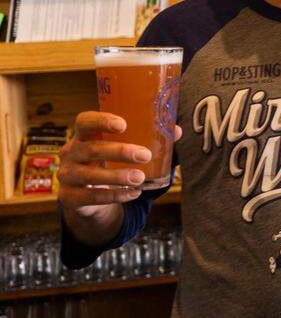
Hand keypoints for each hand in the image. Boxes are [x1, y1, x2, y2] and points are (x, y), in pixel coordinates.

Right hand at [58, 111, 181, 216]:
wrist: (86, 194)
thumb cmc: (108, 162)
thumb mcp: (121, 149)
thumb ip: (146, 139)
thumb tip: (176, 131)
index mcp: (83, 136)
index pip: (84, 122)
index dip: (100, 121)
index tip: (123, 124)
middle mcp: (71, 153)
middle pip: (91, 149)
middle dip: (119, 152)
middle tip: (145, 155)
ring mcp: (67, 176)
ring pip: (89, 176)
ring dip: (117, 176)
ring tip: (140, 178)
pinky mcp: (69, 197)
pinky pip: (91, 197)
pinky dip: (114, 196)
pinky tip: (134, 193)